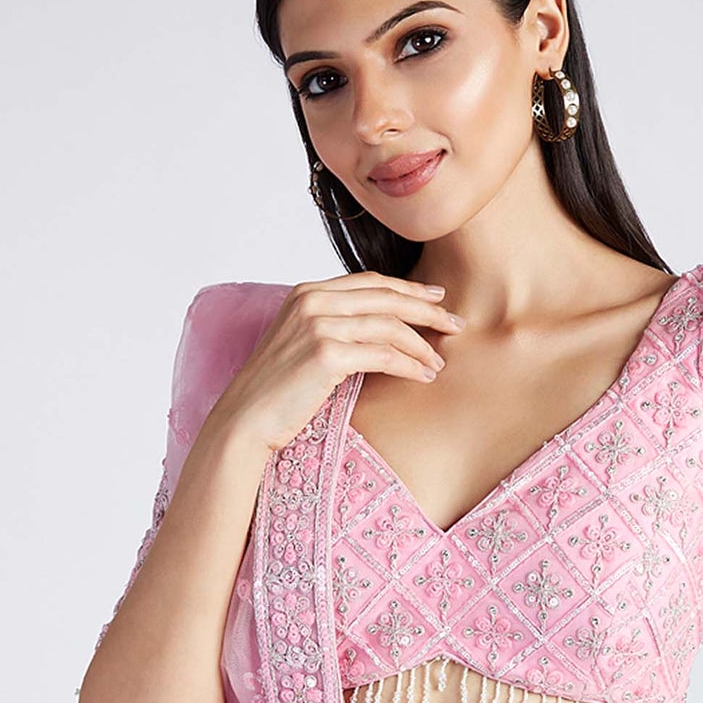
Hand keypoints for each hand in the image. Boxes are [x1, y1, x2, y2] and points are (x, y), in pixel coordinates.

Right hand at [205, 271, 465, 455]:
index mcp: (306, 293)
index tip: (437, 299)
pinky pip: (383, 354)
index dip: (407, 288)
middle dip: (427, 311)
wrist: (245, 420)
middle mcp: (312, 300)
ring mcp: (318, 324)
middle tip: (456, 325)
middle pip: (386, 297)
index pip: (370, 282)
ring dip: (421, 344)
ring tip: (439, 362)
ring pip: (389, 325)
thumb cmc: (275, 392)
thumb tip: (375, 331)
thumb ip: (332, 328)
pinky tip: (424, 376)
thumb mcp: (301, 345)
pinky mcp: (327, 353)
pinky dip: (409, 365)